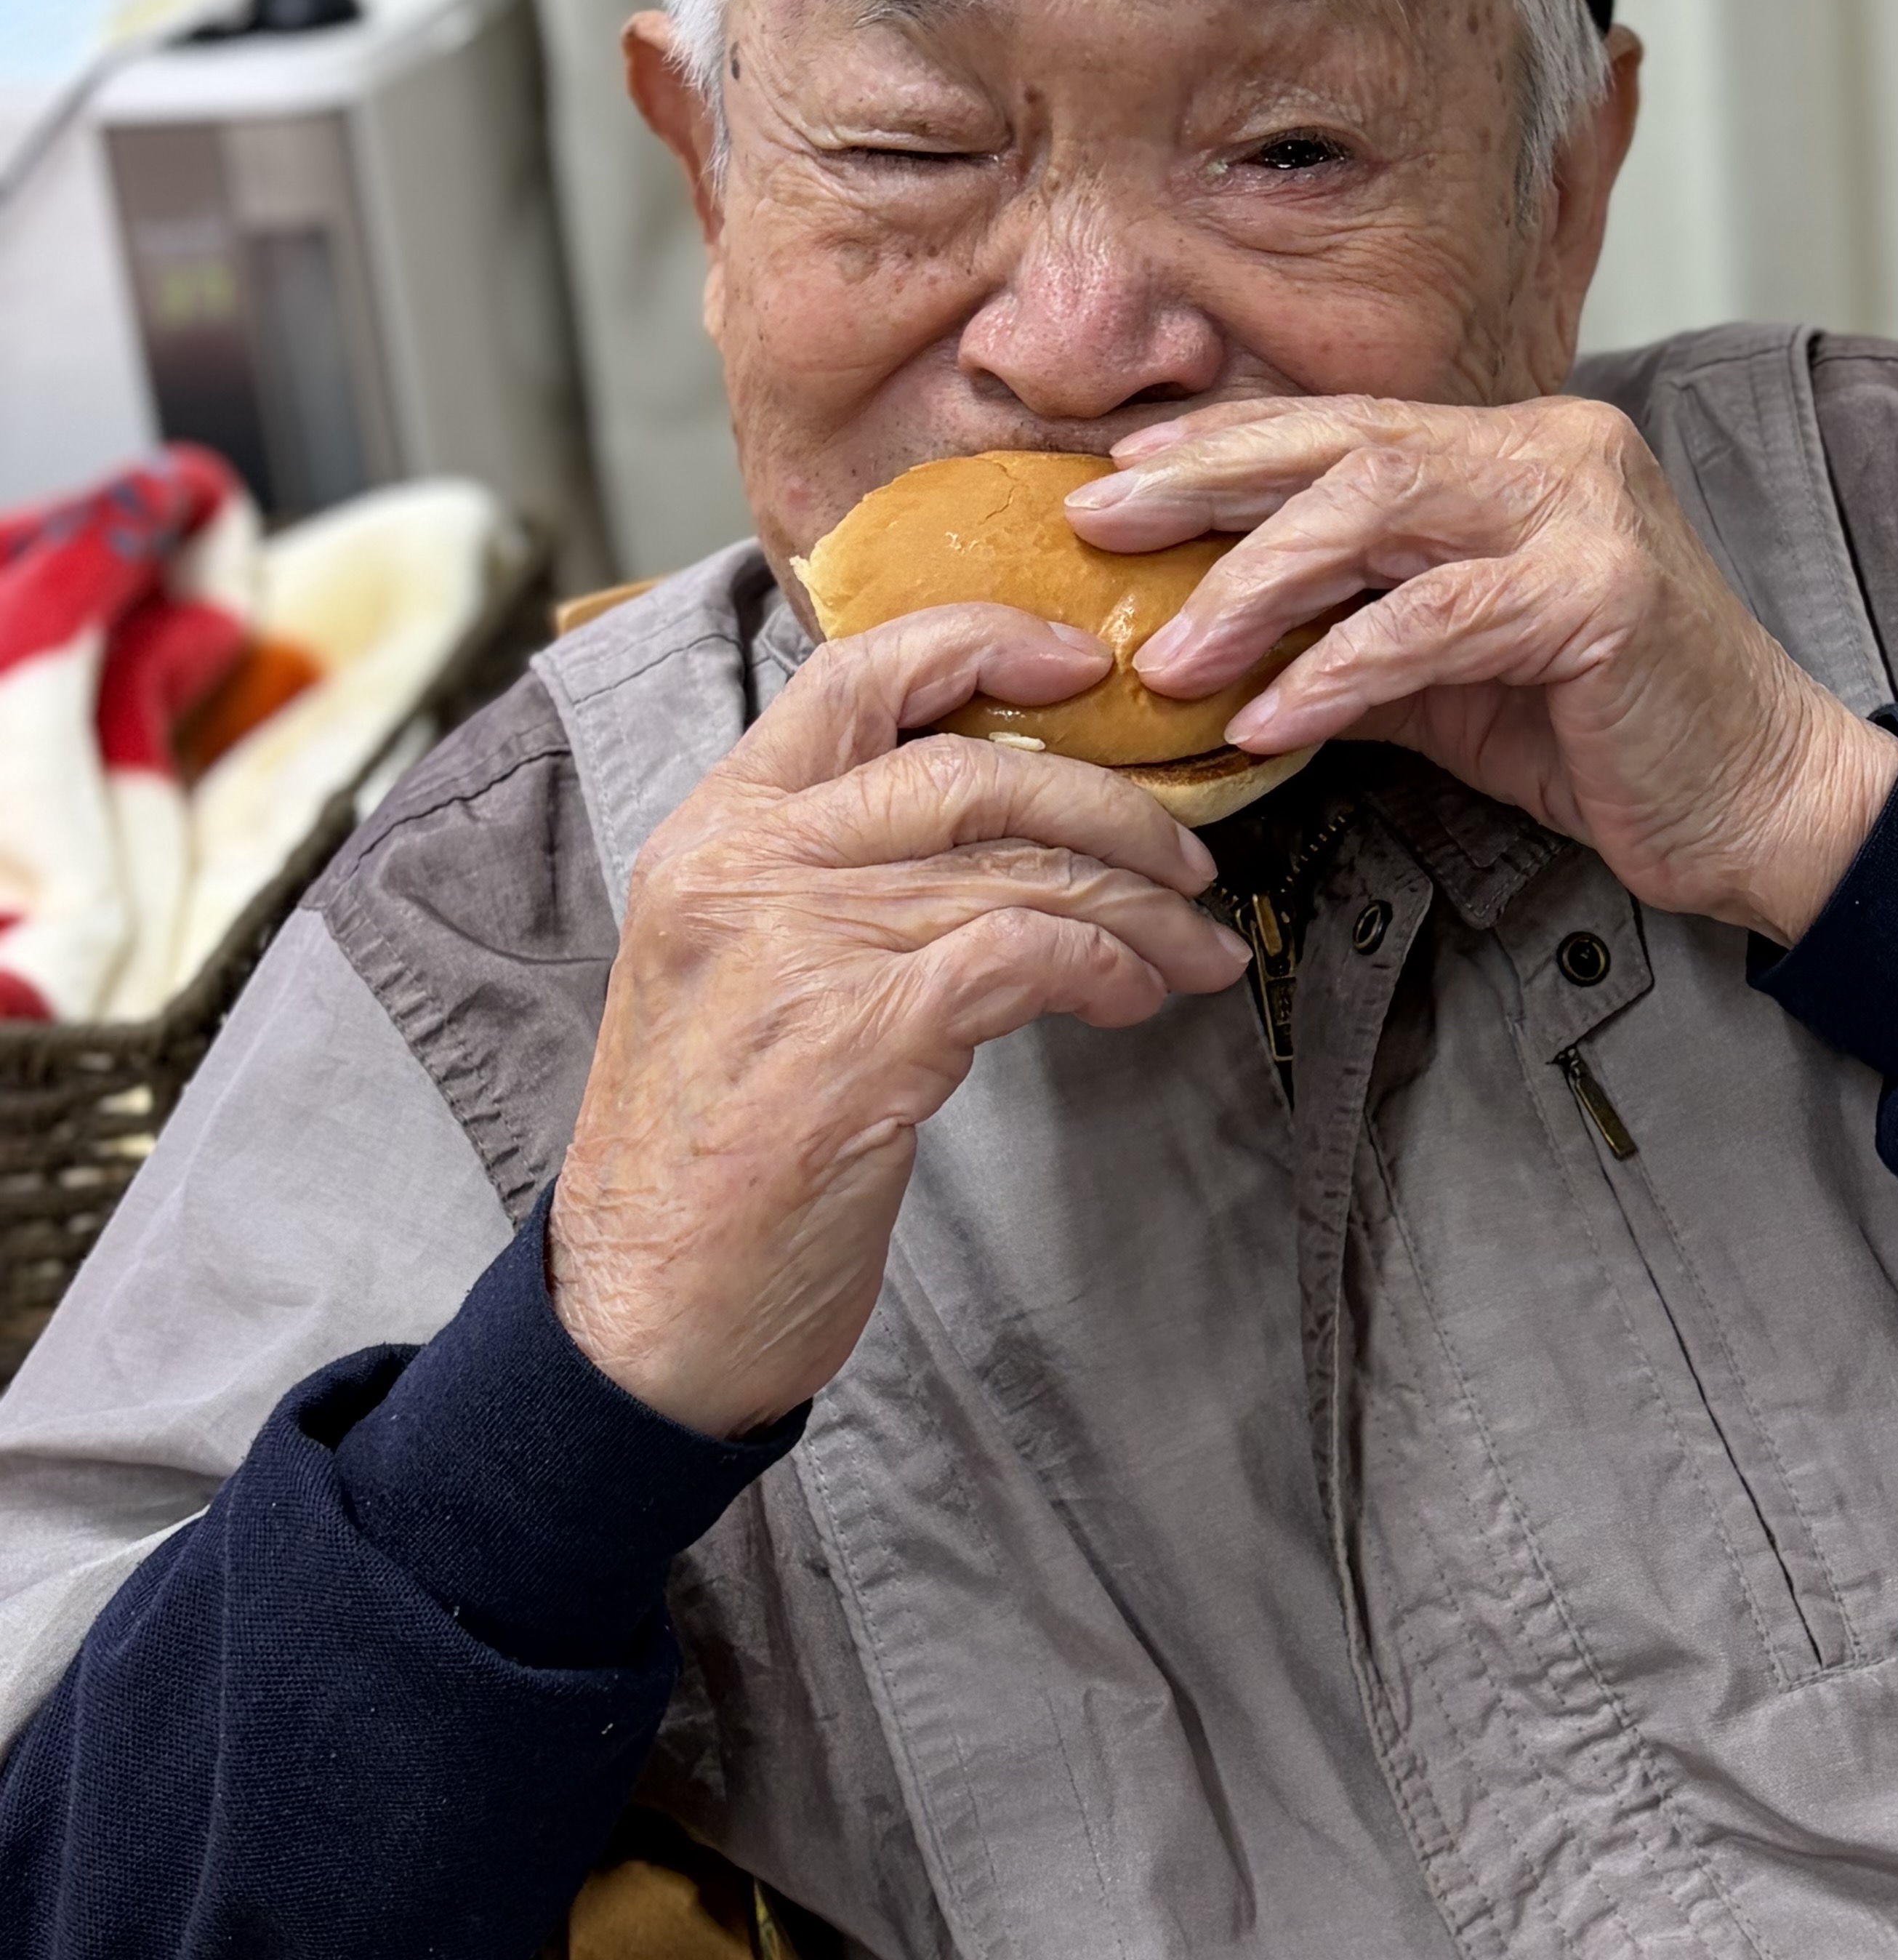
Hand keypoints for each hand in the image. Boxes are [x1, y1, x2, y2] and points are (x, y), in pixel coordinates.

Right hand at [549, 603, 1250, 1435]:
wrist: (646, 1315)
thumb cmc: (714, 1149)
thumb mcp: (745, 971)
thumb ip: (838, 879)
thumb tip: (1003, 829)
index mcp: (714, 832)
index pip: (854, 675)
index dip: (984, 644)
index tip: (1083, 665)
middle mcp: (745, 868)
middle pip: (972, 767)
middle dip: (1112, 805)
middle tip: (1189, 860)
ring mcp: (795, 949)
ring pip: (1017, 866)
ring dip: (1136, 907)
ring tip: (1188, 951)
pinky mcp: (856, 1041)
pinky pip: (1023, 952)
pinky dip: (1102, 963)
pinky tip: (1132, 997)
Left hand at [1074, 397, 1897, 941]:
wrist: (1762, 809)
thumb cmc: (1610, 741)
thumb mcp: (1454, 679)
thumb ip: (1351, 637)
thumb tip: (1213, 641)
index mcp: (1523, 452)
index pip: (1350, 428)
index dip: (1229, 443)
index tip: (1117, 473)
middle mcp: (1557, 453)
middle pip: (1351, 443)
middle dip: (1210, 477)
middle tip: (1099, 520)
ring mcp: (1586, 514)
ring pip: (1381, 512)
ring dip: (1257, 582)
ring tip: (1173, 651)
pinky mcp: (1601, 595)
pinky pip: (1434, 623)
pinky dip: (1339, 669)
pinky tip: (1268, 716)